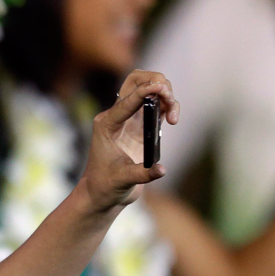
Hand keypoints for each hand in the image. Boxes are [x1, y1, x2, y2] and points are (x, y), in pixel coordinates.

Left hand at [79, 70, 179, 210]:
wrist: (101, 193)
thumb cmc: (105, 185)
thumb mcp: (122, 180)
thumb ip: (142, 174)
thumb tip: (162, 169)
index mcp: (106, 124)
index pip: (126, 100)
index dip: (144, 92)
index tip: (160, 88)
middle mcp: (117, 116)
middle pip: (135, 81)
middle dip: (154, 81)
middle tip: (167, 95)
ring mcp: (130, 119)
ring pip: (149, 90)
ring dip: (165, 94)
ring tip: (173, 115)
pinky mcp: (142, 126)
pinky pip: (157, 106)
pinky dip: (168, 106)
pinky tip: (173, 119)